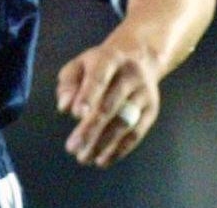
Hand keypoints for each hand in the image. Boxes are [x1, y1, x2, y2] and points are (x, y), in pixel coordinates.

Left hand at [54, 36, 162, 167]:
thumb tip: (65, 107)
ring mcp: (144, 93)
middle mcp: (131, 75)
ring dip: (103, 144)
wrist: (141, 56)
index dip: (88, 95)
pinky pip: (136, 133)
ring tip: (84, 158)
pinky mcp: (151, 110)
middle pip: (111, 105)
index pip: (100, 77)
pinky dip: (119, 150)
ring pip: (124, 122)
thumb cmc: (101, 64)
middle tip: (72, 148)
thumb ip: (68, 84)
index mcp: (110, 59)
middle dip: (90, 129)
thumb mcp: (80, 64)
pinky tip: (102, 160)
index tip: (75, 114)